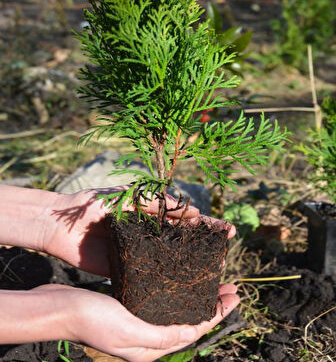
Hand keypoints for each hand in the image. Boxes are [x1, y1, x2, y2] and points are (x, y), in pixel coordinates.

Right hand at [34, 282, 238, 361]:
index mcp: (151, 348)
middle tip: (231, 287)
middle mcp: (148, 338)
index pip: (194, 330)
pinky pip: (161, 302)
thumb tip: (192, 335)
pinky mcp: (130, 308)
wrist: (60, 308)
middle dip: (213, 305)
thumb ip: (161, 335)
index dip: (218, 314)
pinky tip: (179, 282)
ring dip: (196, 297)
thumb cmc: (91, 318)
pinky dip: (176, 293)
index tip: (235, 295)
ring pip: (177, 311)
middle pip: (190, 320)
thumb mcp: (128, 329)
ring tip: (211, 283)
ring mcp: (139, 323)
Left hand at [43, 188, 234, 276]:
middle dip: (206, 244)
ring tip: (214, 269)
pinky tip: (184, 285)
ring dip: (193, 263)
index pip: (186, 218)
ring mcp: (141, 252)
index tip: (228, 229)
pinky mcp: (128, 268)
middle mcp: (150, 234)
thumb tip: (193, 212)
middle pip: (184, 240)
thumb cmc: (96, 204)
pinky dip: (168, 278)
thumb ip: (160, 202)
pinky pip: (152, 274)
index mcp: (152, 214)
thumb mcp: (130, 195)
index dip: (208, 224)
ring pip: (172, 259)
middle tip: (227, 249)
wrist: (63, 224)